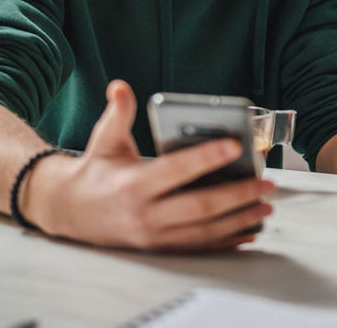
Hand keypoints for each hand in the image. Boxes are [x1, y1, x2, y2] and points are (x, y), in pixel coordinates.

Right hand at [24, 80, 275, 250]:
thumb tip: (121, 87)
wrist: (70, 212)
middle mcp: (144, 215)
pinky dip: (228, 242)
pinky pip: (200, 248)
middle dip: (236, 195)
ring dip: (240, 219)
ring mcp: (153, 237)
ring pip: (204, 232)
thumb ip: (118, 114)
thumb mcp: (104, 139)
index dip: (205, 158)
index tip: (234, 145)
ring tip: (266, 204)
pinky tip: (251, 230)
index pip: (174, 171)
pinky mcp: (160, 250)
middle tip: (266, 182)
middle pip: (198, 208)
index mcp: (132, 185)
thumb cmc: (97, 170)